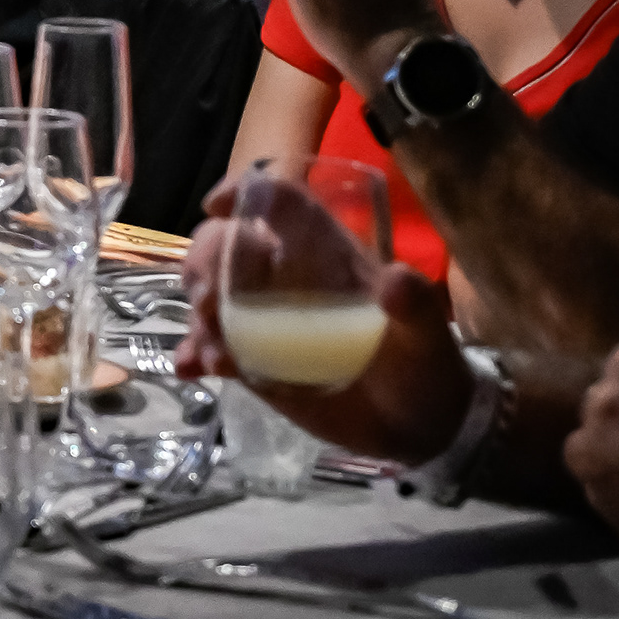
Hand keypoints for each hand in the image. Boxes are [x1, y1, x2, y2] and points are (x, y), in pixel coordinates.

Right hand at [175, 175, 471, 462]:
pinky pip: (208, 346)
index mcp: (327, 256)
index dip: (246, 191)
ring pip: (209, 293)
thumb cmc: (424, 368)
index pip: (281, 202)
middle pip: (226, 243)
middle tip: (211, 304)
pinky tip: (191, 369)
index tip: (216, 206)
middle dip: (202, 263)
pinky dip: (191, 353)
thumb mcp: (428, 338)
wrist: (417, 427)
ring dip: (196, 315)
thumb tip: (396, 278)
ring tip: (214, 355)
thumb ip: (416, 308)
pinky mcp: (251, 360)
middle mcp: (287, 278)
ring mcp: (264, 320)